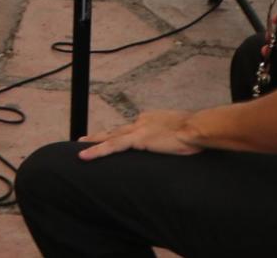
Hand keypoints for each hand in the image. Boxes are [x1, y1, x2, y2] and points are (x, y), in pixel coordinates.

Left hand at [77, 110, 202, 160]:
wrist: (196, 129)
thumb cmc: (194, 134)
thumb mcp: (180, 134)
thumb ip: (170, 138)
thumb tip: (173, 145)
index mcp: (149, 120)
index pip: (130, 128)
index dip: (120, 135)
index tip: (111, 138)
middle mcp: (140, 122)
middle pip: (116, 131)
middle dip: (100, 136)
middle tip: (84, 139)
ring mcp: (137, 130)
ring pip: (110, 137)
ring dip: (93, 142)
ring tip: (79, 147)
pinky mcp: (137, 139)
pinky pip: (112, 146)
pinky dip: (97, 150)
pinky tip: (84, 155)